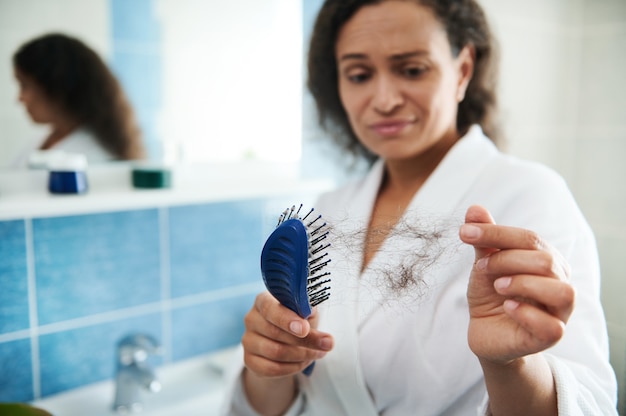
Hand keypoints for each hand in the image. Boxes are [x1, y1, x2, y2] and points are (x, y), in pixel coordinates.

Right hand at [241, 291, 333, 377]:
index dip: (287, 319)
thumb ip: (306, 309)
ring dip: (302, 355)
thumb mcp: (304, 311)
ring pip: (275, 352)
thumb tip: (309, 311)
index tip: (305, 329)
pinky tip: (304, 362)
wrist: (284, 342)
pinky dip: (292, 368)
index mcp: (262, 301)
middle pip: (275, 333)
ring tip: (319, 353)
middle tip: (327, 344)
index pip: (269, 308)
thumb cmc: (297, 320)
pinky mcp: (249, 360)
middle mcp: (251, 319)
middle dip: (306, 341)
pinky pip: (271, 369)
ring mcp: (248, 340)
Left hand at [459, 205, 574, 364]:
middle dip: (507, 260)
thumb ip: (484, 240)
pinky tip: (507, 307)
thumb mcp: (484, 264)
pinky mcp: (550, 337)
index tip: (464, 233)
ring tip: (498, 286)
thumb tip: (474, 208)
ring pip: (561, 291)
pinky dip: (527, 313)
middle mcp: (560, 283)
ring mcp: (559, 312)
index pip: (530, 239)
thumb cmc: (490, 294)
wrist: (485, 331)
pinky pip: (553, 327)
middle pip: (545, 261)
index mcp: (548, 260)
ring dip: (524, 284)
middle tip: (482, 268)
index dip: (496, 233)